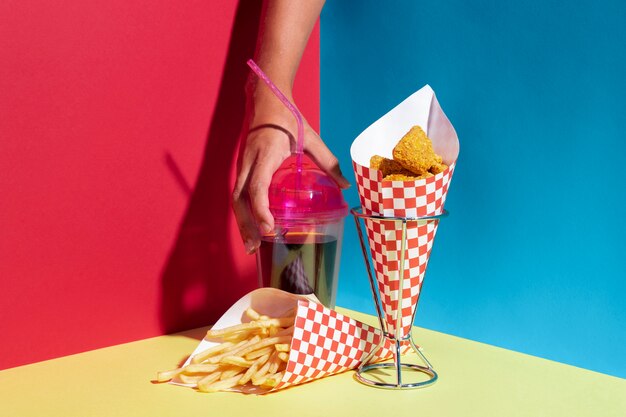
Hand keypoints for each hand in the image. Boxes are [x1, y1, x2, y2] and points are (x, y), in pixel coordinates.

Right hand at [232, 98, 349, 254]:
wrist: (265, 99)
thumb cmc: (287, 118)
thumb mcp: (310, 137)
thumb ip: (328, 161)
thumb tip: (345, 185)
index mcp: (265, 154)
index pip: (257, 186)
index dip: (260, 209)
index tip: (269, 227)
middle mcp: (248, 162)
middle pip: (240, 199)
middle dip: (246, 224)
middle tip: (255, 247)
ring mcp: (242, 165)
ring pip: (236, 198)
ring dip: (242, 222)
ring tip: (251, 245)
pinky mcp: (242, 167)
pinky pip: (239, 193)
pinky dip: (243, 212)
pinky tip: (252, 227)